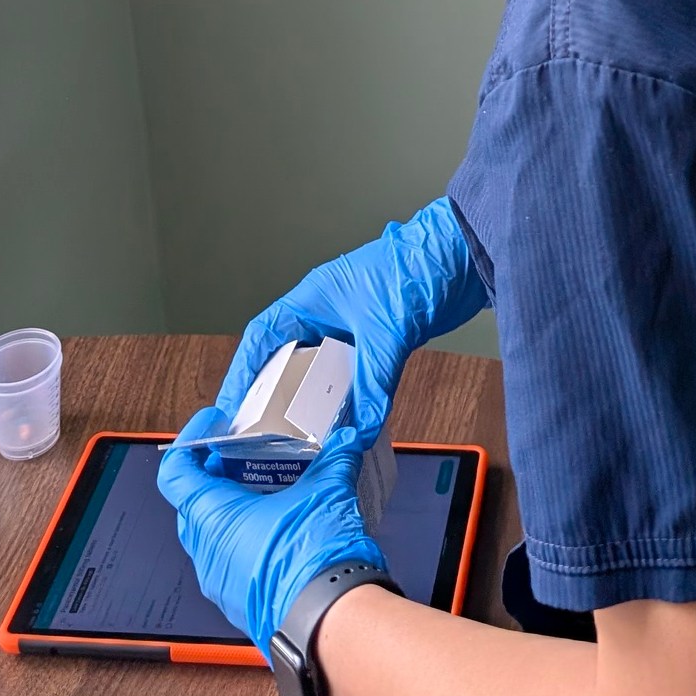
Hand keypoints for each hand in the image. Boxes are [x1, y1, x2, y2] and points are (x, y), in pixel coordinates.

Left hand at [159, 408, 386, 649]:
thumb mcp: (327, 492)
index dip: (190, 441)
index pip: (176, 474)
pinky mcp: (240, 602)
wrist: (329, 623)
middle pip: (193, 503)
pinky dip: (245, 538)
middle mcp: (208, 552)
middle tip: (244, 454)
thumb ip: (334, 458)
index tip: (211, 425)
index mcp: (215, 519)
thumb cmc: (314, 561)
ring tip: (267, 488)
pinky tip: (279, 527)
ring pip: (212, 535)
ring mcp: (221, 583)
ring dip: (232, 509)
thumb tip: (344, 439)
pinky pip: (229, 561)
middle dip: (215, 475)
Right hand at [216, 198, 487, 444]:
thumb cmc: (419, 267)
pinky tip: (346, 425)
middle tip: (262, 437)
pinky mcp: (380, 339)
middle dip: (276, 397)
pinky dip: (349, 400)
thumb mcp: (387, 331)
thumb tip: (358, 431)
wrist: (466, 254)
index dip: (243, 374)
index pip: (263, 337)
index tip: (230, 411)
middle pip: (288, 359)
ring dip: (316, 403)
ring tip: (301, 440)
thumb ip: (372, 383)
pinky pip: (354, 376)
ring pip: (322, 372)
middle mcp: (326, 312)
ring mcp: (353, 326)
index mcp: (313, 297)